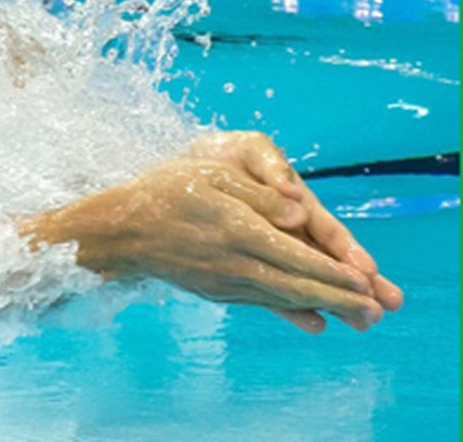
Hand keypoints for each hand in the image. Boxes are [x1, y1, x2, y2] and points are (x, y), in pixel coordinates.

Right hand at [26, 157, 387, 332]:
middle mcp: (234, 262)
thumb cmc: (163, 192)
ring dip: (324, 308)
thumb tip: (299, 209)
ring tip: (360, 319)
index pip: (295, 254)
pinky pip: (261, 302)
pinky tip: (313, 319)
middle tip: (378, 311)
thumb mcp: (210, 176)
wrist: (117, 231)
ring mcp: (223, 281)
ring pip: (283, 298)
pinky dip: (291, 310)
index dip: (333, 270)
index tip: (366, 279)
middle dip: (341, 298)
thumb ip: (257, 193)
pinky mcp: (214, 290)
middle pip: (297, 284)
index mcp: (237, 229)